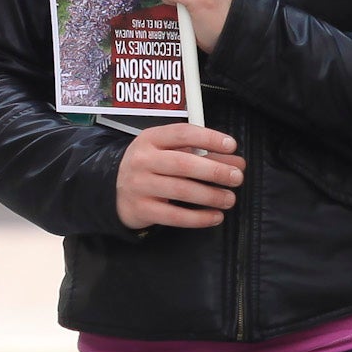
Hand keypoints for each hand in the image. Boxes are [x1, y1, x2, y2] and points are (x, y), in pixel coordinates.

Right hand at [116, 122, 242, 230]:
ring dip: (211, 196)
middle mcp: (142, 160)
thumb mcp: (170, 152)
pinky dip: (198, 218)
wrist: (115, 191)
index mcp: (151, 138)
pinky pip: (174, 216)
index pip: (183, 133)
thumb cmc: (151, 167)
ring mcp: (139, 185)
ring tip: (229, 198)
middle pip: (183, 163)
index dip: (209, 138)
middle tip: (236, 177)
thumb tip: (236, 163)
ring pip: (180, 190)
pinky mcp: (141, 209)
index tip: (231, 145)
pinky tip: (215, 216)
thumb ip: (202, 154)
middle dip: (214, 170)